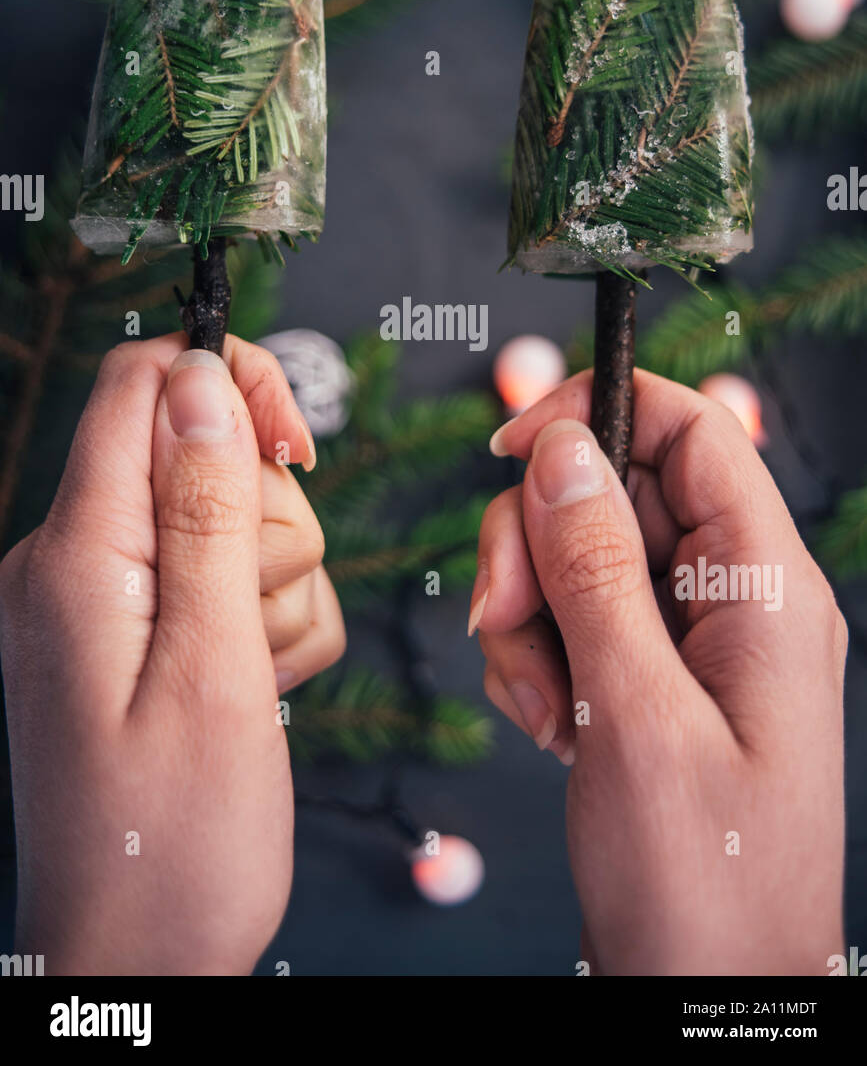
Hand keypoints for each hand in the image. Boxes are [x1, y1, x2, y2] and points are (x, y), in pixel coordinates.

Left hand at [0, 333, 344, 974]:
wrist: (139, 961)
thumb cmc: (171, 845)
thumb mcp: (211, 670)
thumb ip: (206, 511)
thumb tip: (199, 378)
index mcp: (78, 555)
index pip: (143, 383)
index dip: (230, 383)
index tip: (296, 444)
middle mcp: (76, 563)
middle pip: (204, 452)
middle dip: (266, 521)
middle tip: (256, 618)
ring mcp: (105, 601)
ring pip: (233, 520)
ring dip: (273, 589)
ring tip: (252, 678)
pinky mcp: (136, 633)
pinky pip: (227, 581)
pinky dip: (262, 626)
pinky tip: (250, 693)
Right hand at [471, 369, 846, 975]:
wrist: (706, 997)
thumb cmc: (702, 882)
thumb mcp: (635, 714)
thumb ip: (597, 569)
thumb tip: (563, 450)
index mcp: (766, 589)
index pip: (693, 431)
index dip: (600, 413)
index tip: (513, 445)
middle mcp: (735, 599)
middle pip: (617, 492)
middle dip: (540, 546)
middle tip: (504, 619)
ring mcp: (694, 640)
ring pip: (581, 556)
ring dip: (531, 616)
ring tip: (542, 704)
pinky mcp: (655, 677)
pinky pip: (576, 620)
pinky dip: (540, 658)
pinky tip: (551, 723)